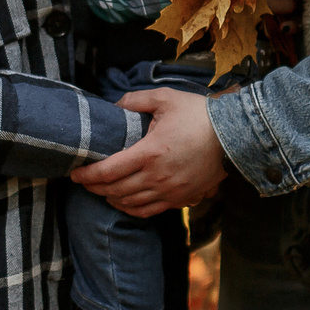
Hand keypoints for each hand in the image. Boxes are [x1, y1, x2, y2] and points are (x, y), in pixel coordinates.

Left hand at [72, 90, 227, 216]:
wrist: (234, 136)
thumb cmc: (200, 115)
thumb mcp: (166, 98)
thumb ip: (136, 100)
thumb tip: (116, 105)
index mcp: (149, 153)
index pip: (108, 171)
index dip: (87, 175)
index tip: (74, 173)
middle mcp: (157, 177)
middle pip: (115, 190)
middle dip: (94, 188)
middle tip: (84, 181)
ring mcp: (170, 192)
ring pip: (130, 204)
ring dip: (111, 199)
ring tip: (101, 192)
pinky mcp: (181, 199)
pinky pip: (150, 211)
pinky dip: (132, 209)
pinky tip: (124, 203)